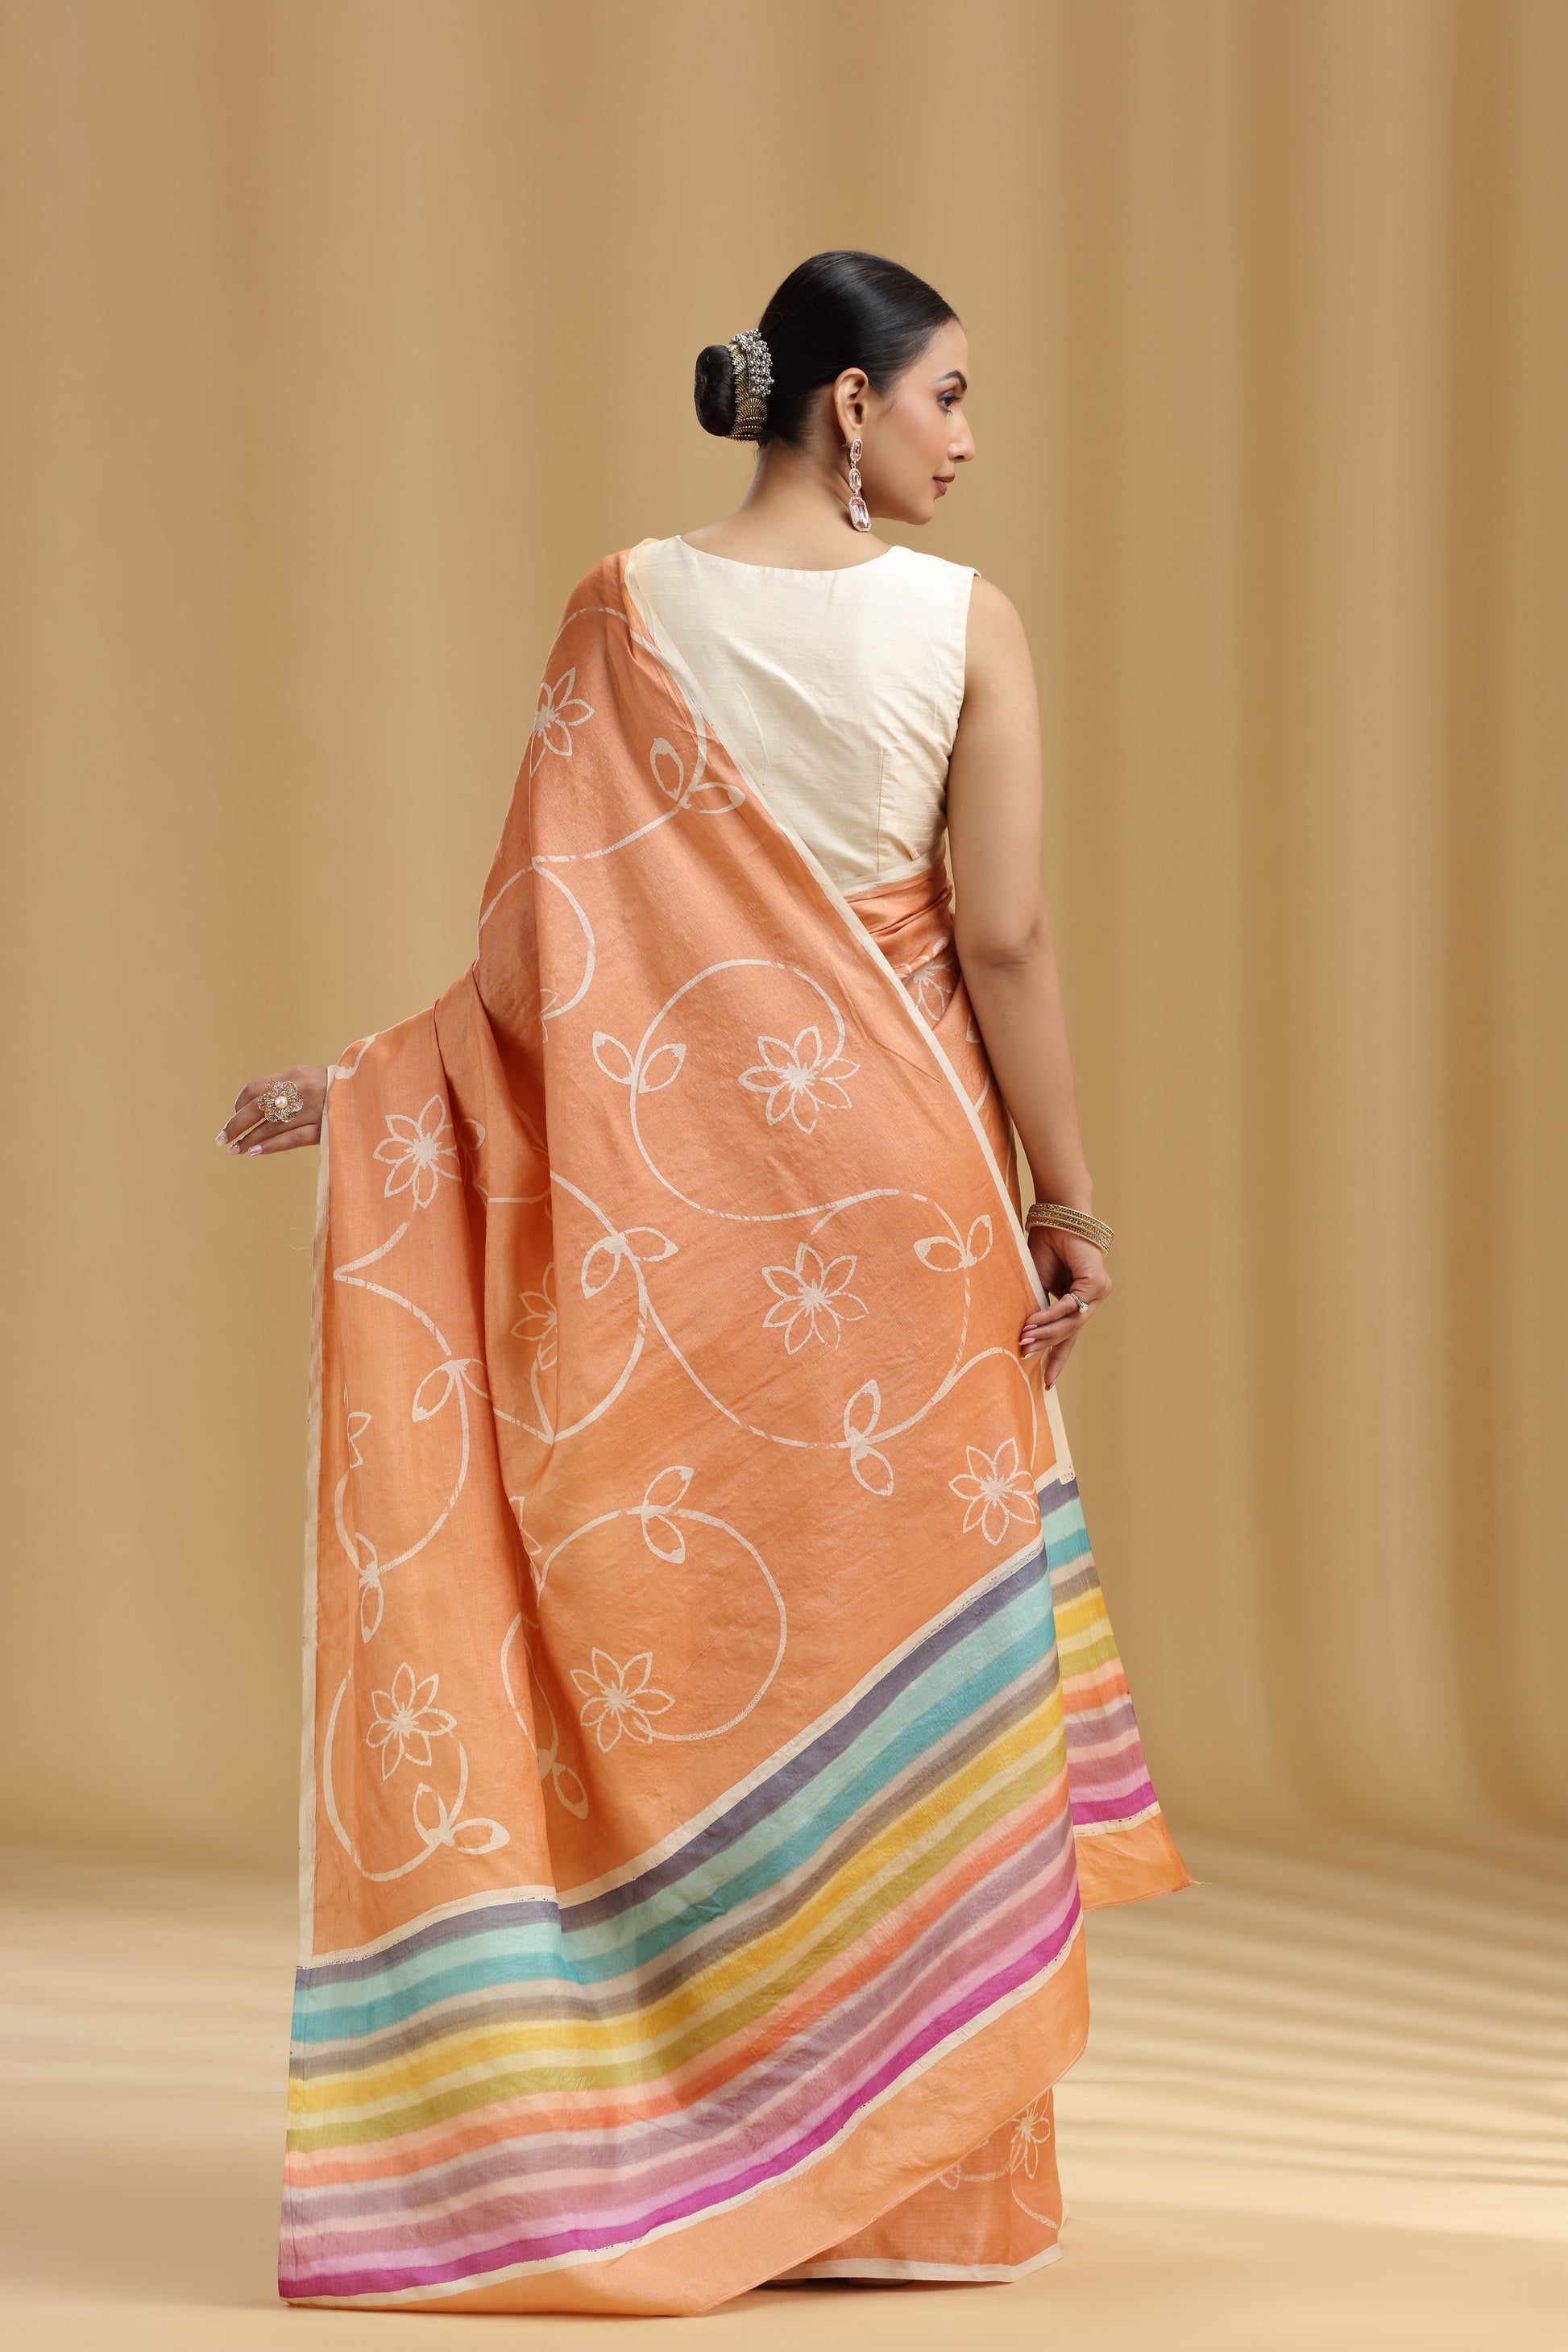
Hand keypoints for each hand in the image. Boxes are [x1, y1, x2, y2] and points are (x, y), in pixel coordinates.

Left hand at [215, 1065, 327, 1156]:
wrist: (369, 1091)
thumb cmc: (333, 1086)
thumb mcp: (306, 1075)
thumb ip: (282, 1085)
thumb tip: (250, 1104)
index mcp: (294, 1075)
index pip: (255, 1089)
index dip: (240, 1103)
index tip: (235, 1114)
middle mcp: (300, 1092)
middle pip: (257, 1109)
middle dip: (236, 1124)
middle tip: (221, 1138)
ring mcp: (312, 1112)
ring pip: (271, 1127)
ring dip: (249, 1140)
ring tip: (234, 1149)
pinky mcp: (323, 1130)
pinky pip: (291, 1140)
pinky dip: (271, 1146)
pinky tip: (254, 1152)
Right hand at [1019, 1225, 1110, 1389]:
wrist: (1056, 1215)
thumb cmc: (1045, 1245)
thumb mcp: (1037, 1282)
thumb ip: (1037, 1306)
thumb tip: (1026, 1334)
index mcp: (1080, 1299)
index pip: (1070, 1335)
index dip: (1057, 1358)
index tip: (1047, 1383)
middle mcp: (1093, 1298)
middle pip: (1071, 1332)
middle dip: (1047, 1346)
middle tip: (1024, 1355)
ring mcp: (1098, 1291)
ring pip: (1072, 1323)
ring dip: (1046, 1332)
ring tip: (1024, 1339)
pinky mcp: (1096, 1283)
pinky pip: (1070, 1305)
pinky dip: (1051, 1314)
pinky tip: (1033, 1321)